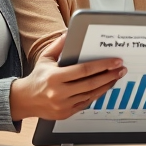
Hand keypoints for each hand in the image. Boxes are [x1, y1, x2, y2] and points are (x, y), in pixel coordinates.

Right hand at [9, 33, 126, 120]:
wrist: (24, 100)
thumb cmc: (37, 77)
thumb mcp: (45, 58)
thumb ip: (59, 45)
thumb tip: (70, 31)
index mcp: (55, 77)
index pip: (84, 70)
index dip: (102, 65)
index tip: (115, 61)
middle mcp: (59, 92)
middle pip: (91, 83)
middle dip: (109, 75)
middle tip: (121, 69)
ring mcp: (63, 105)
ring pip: (91, 94)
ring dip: (106, 85)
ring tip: (116, 77)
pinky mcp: (65, 113)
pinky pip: (86, 103)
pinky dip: (96, 94)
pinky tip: (104, 87)